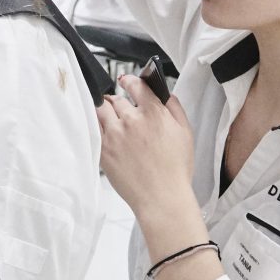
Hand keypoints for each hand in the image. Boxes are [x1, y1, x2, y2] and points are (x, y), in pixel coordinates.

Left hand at [95, 74, 196, 229]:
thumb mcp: (185, 132)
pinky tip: (104, 132)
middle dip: (118, 101)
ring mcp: (114, 136)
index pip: (136, 85)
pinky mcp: (103, 151)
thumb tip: (165, 93)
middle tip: (121, 108)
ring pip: (101, 110)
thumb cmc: (175, 169)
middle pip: (116, 99)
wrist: (161, 198)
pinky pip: (93, 129)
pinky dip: (96, 126)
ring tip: (110, 117)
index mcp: (153, 113)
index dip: (130, 81)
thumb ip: (174, 107)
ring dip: (105, 110)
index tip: (126, 81)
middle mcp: (131, 121)